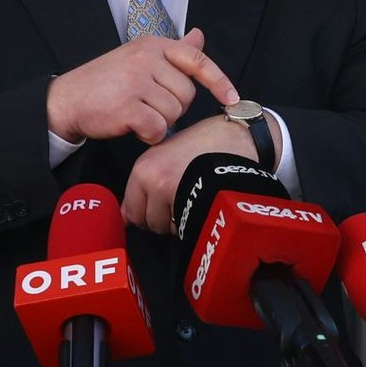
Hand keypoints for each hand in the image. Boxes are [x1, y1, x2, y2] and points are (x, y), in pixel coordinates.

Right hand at [47, 30, 240, 148]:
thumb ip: (174, 51)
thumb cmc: (106, 82)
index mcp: (153, 45)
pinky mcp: (127, 106)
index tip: (233, 98)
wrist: (67, 100)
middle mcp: (146, 59)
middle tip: (149, 106)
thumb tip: (200, 36)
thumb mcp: (140, 58)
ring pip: (174, 114)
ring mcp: (136, 81)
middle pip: (187, 95)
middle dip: (174, 108)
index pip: (197, 61)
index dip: (219, 81)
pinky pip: (158, 128)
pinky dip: (150, 135)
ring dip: (160, 123)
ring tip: (137, 114)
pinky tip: (134, 127)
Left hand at [124, 116, 259, 233]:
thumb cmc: (208, 144)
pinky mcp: (191, 202)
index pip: (131, 210)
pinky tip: (203, 203)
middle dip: (163, 218)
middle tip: (182, 198)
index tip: (161, 206)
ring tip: (195, 197)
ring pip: (165, 227)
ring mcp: (170, 192)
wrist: (240, 139)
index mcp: (144, 167)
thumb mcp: (169, 154)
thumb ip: (147, 183)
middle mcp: (152, 179)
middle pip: (147, 222)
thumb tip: (126, 216)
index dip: (147, 212)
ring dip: (178, 220)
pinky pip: (184, 227)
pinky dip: (193, 222)